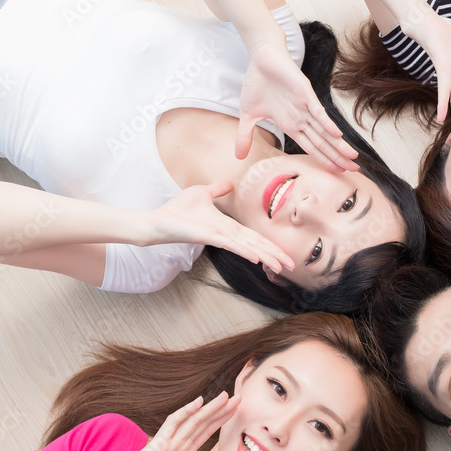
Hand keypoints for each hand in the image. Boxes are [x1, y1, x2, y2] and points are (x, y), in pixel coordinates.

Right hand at [104, 393, 238, 450]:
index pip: (206, 432)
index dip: (222, 420)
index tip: (236, 409)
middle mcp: (178, 443)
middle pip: (203, 423)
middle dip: (221, 410)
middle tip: (240, 397)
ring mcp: (168, 442)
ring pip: (192, 421)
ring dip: (209, 409)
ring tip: (225, 396)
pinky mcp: (157, 445)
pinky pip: (173, 425)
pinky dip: (185, 413)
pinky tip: (198, 402)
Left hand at [152, 181, 294, 272]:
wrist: (159, 220)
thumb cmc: (178, 209)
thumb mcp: (203, 192)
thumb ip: (218, 189)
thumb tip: (231, 183)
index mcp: (228, 226)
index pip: (255, 237)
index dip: (271, 245)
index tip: (285, 255)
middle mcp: (226, 235)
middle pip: (256, 245)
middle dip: (274, 256)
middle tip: (292, 268)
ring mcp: (218, 237)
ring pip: (248, 248)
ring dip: (265, 257)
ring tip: (281, 268)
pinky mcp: (208, 237)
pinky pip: (230, 244)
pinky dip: (244, 251)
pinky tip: (257, 259)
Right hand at [237, 42, 358, 172]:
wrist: (261, 58)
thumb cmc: (257, 84)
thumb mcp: (247, 116)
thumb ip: (245, 136)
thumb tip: (238, 156)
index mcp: (291, 125)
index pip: (312, 147)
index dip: (324, 160)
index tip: (337, 173)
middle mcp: (301, 118)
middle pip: (322, 143)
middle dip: (337, 157)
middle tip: (354, 170)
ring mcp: (304, 106)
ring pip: (324, 130)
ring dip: (338, 144)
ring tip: (352, 157)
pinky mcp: (304, 93)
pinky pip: (317, 111)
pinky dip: (326, 123)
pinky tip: (337, 135)